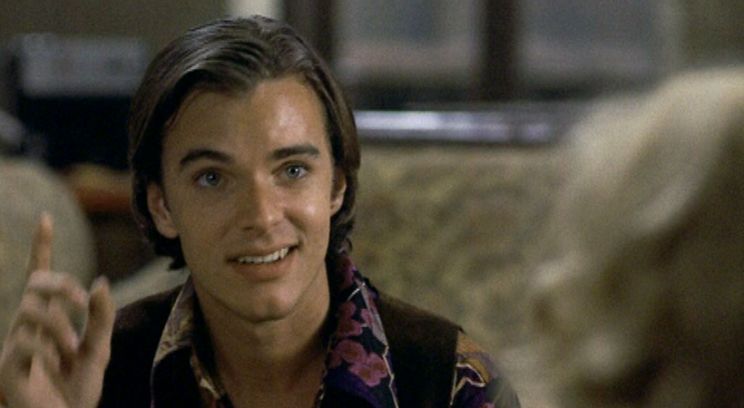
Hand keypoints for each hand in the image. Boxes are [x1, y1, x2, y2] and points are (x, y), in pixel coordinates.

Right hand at [0, 213, 114, 407]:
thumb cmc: (76, 390)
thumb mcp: (99, 350)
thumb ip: (102, 318)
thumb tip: (100, 282)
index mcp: (48, 319)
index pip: (40, 276)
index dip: (41, 247)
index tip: (45, 217)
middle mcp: (27, 328)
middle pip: (35, 283)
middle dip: (59, 282)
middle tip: (81, 300)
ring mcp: (15, 346)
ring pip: (30, 310)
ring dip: (59, 323)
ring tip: (73, 347)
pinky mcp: (8, 369)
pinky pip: (22, 344)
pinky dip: (46, 348)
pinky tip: (56, 362)